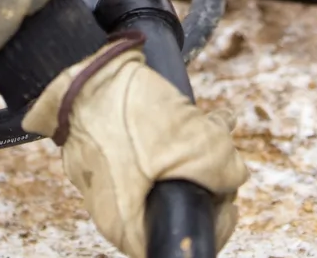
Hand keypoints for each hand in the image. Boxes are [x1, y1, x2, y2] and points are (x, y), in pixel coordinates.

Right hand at [22, 36, 248, 257]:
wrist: (82, 78)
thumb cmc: (126, 119)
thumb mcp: (196, 146)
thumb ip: (224, 170)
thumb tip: (233, 176)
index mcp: (131, 229)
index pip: (185, 238)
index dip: (216, 219)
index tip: (228, 194)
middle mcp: (118, 212)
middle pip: (179, 205)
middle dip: (207, 177)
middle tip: (217, 149)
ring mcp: (111, 181)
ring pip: (168, 174)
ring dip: (193, 150)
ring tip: (208, 123)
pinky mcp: (110, 152)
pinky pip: (150, 151)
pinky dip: (173, 135)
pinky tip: (190, 113)